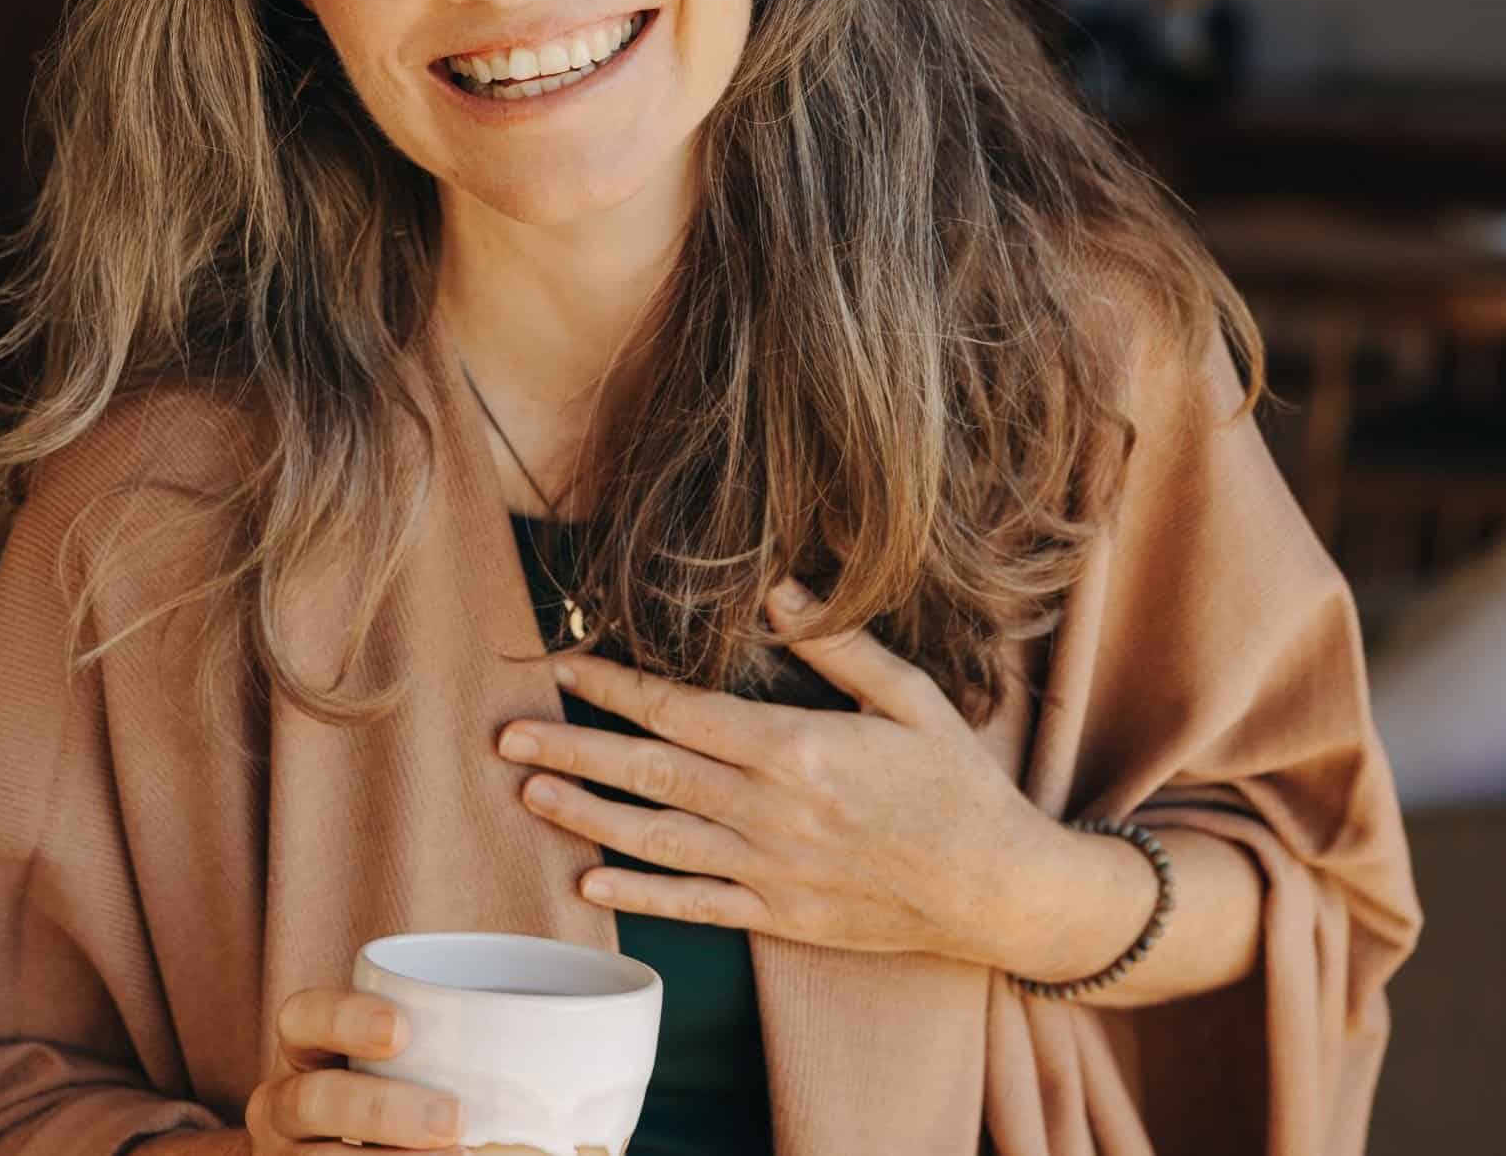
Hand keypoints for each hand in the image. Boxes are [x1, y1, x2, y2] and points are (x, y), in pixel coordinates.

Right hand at [244, 987, 467, 1153]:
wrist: (345, 1151)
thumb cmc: (393, 1091)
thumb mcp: (399, 1061)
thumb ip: (454, 1041)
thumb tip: (581, 1022)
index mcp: (303, 1049)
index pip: (302, 1016)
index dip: (344, 1018)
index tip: (402, 1029)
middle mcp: (280, 1105)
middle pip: (313, 1100)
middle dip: (383, 1111)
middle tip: (456, 1120)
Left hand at [496, 578, 1053, 964]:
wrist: (999, 888)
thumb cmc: (957, 781)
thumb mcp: (911, 696)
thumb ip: (836, 643)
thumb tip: (773, 586)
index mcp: (796, 748)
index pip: (681, 710)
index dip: (615, 687)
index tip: (564, 664)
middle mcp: (770, 811)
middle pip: (650, 773)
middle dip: (573, 752)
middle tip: (506, 739)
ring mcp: (770, 871)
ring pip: (658, 841)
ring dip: (588, 818)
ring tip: (529, 796)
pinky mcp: (781, 918)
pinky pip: (697, 906)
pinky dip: (641, 897)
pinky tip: (591, 884)